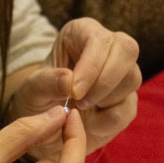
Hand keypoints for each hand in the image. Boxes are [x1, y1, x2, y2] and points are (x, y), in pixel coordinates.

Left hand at [9, 17, 139, 160]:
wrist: (45, 128)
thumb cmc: (37, 99)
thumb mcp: (31, 91)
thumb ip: (46, 83)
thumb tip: (69, 79)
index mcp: (81, 33)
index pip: (99, 39)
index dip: (92, 65)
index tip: (75, 92)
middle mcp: (107, 48)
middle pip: (127, 50)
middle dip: (105, 81)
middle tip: (82, 103)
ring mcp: (122, 74)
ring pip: (132, 79)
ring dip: (106, 100)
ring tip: (81, 110)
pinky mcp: (126, 99)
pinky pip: (128, 108)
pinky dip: (109, 121)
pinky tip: (90, 123)